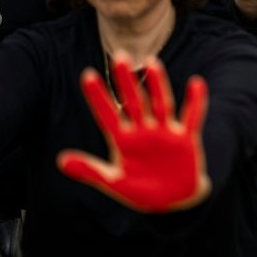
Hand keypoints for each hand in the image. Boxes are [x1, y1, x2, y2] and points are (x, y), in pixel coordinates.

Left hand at [58, 56, 211, 212]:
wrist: (174, 200)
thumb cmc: (142, 191)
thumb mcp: (114, 182)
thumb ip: (89, 171)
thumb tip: (60, 160)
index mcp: (124, 140)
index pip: (107, 114)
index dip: (98, 96)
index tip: (87, 75)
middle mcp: (144, 131)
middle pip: (134, 102)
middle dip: (127, 81)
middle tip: (119, 56)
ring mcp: (165, 132)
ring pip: (161, 104)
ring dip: (157, 84)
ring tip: (151, 62)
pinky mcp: (186, 139)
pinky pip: (192, 117)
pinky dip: (196, 101)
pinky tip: (196, 83)